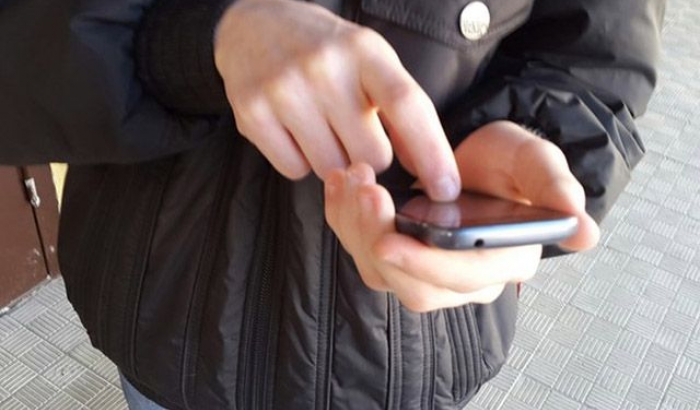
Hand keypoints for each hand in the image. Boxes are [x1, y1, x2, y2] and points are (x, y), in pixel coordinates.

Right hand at [214, 0, 459, 199]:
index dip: (432, 153)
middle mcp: (324, 67)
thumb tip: (434, 172)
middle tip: (352, 130)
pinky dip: (300, 160)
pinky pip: (294, 170)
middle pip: (371, 154)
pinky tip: (293, 129)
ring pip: (332, 168)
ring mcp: (284, 90)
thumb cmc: (326, 51)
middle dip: (370, 156)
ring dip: (334, 160)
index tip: (447, 190)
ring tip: (319, 124)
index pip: (407, 105)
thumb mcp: (370, 62)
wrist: (253, 26)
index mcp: (364, 50)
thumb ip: (402, 111)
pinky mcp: (252, 113)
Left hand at [324, 122, 599, 311]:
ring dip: (356, 230)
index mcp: (503, 260)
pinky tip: (339, 186)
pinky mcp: (395, 256)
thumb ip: (554, 188)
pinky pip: (361, 251)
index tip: (389, 240)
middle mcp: (463, 279)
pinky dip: (343, 220)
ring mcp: (425, 271)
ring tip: (350, 179)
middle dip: (380, 243)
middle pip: (415, 287)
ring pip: (381, 273)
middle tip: (365, 191)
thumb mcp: (534, 161)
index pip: (464, 278)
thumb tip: (586, 233)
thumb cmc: (508, 161)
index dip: (427, 265)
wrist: (475, 155)